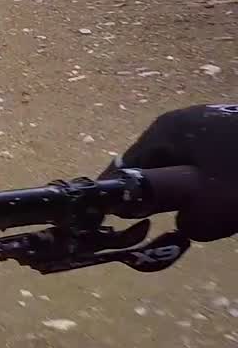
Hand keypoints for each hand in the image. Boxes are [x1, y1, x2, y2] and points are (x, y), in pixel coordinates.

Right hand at [113, 104, 237, 241]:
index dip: (121, 198)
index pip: (125, 167)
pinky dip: (221, 187)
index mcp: (167, 131)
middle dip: (168, 198)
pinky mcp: (237, 135)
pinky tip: (236, 200)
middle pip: (159, 167)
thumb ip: (178, 217)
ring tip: (217, 215)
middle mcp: (186, 121)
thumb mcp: (208, 209)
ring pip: (191, 169)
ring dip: (199, 195)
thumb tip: (179, 221)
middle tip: (181, 225)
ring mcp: (215, 124)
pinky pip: (215, 166)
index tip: (125, 226)